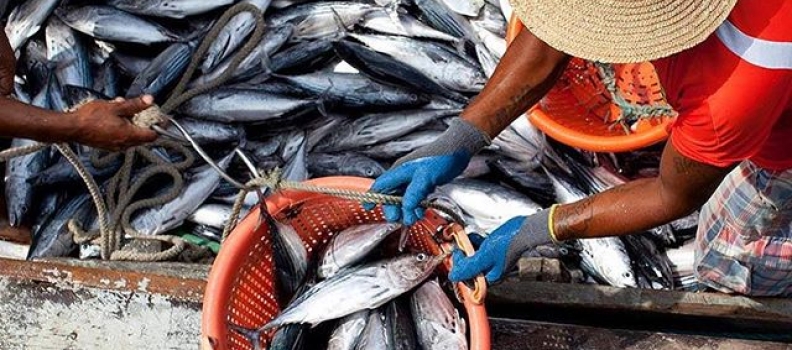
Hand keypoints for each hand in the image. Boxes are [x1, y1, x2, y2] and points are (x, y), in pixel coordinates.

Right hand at [68, 96, 157, 150]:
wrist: (71, 128)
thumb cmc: (90, 118)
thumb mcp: (116, 107)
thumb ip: (135, 105)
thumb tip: (149, 101)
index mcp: (129, 135)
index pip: (153, 135)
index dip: (159, 126)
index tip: (160, 117)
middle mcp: (125, 144)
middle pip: (143, 136)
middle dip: (144, 122)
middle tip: (142, 110)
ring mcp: (116, 146)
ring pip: (132, 135)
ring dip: (132, 122)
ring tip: (123, 109)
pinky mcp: (108, 145)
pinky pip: (122, 137)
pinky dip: (123, 127)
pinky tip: (114, 116)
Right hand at [364, 119, 489, 224]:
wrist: (459, 149)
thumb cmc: (441, 157)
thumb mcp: (426, 177)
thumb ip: (414, 194)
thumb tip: (405, 210)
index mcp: (400, 171)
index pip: (381, 185)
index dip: (373, 196)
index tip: (368, 207)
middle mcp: (404, 175)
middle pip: (392, 195)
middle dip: (394, 208)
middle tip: (399, 220)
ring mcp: (414, 178)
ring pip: (405, 197)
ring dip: (407, 209)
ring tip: (414, 218)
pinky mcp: (424, 181)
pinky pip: (416, 197)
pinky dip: (416, 205)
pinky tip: (421, 211)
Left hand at [450, 211, 552, 282]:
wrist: (522, 230)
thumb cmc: (507, 244)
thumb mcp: (483, 257)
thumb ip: (468, 268)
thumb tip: (453, 276)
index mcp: (489, 278)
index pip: (467, 279)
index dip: (459, 267)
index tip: (457, 254)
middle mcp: (491, 272)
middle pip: (469, 268)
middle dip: (464, 256)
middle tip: (461, 246)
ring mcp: (493, 261)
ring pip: (474, 257)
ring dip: (469, 248)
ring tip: (469, 240)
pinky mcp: (494, 251)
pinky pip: (480, 250)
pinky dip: (476, 243)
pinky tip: (476, 237)